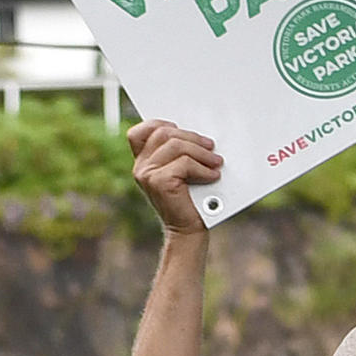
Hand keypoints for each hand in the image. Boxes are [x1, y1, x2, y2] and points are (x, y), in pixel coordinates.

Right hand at [129, 118, 223, 236]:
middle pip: (164, 133)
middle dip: (192, 137)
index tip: (181, 129)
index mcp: (143, 162)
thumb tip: (195, 134)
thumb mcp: (181, 172)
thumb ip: (178, 153)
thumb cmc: (189, 201)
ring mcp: (146, 175)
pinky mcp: (158, 182)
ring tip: (216, 162)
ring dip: (202, 153)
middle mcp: (140, 167)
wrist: (187, 230)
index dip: (159, 124)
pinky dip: (203, 169)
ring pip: (176, 145)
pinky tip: (212, 175)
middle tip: (211, 147)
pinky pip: (184, 163)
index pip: (140, 132)